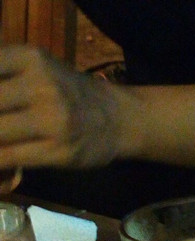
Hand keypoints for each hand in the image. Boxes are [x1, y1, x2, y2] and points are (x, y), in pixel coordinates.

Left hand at [0, 45, 121, 169]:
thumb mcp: (37, 69)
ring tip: (2, 142)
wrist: (117, 119)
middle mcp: (42, 85)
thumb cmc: (69, 93)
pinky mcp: (58, 151)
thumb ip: (4, 76)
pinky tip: (0, 163)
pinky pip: (9, 157)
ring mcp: (52, 120)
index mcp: (30, 58)